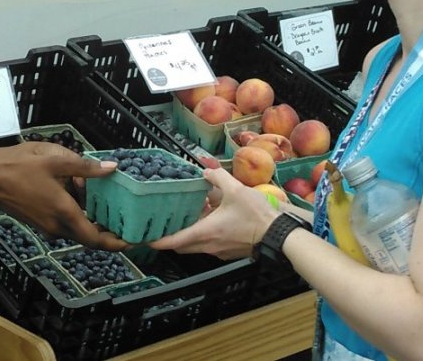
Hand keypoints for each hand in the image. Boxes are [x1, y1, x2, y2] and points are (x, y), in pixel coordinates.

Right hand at [0, 144, 128, 250]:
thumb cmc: (18, 168)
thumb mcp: (55, 161)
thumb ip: (85, 167)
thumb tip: (111, 168)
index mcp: (64, 212)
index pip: (96, 239)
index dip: (117, 243)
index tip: (133, 242)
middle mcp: (57, 225)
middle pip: (89, 238)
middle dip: (109, 234)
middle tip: (128, 225)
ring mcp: (48, 226)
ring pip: (78, 231)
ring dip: (93, 223)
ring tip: (109, 207)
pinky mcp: (41, 222)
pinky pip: (67, 225)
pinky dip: (80, 217)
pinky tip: (83, 198)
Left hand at [147, 168, 280, 259]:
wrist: (279, 234)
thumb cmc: (256, 215)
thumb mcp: (236, 190)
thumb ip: (218, 177)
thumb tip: (206, 170)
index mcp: (205, 232)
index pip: (173, 241)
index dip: (156, 240)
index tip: (144, 238)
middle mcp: (208, 245)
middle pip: (181, 245)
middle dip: (170, 236)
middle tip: (164, 223)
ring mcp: (218, 251)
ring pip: (196, 245)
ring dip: (190, 233)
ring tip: (190, 215)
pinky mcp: (228, 251)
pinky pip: (209, 245)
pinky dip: (204, 234)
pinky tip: (211, 218)